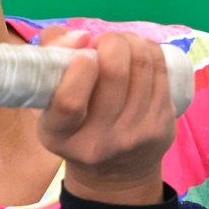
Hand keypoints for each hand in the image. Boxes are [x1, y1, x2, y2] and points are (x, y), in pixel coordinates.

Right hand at [36, 27, 174, 204]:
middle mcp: (97, 142)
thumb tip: (82, 36)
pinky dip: (150, 50)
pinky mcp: (161, 126)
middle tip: (104, 42)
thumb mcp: (47, 98)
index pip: (69, 102)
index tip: (83, 55)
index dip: (79, 69)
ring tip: (122, 45)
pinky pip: (161, 71)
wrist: (115, 172)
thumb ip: (51, 55)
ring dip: (132, 41)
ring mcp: (134, 136)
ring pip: (141, 65)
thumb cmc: (75, 124)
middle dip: (111, 42)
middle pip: (114, 73)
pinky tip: (139, 53)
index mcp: (60, 136)